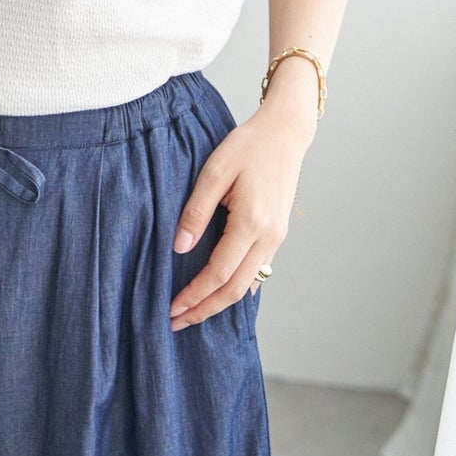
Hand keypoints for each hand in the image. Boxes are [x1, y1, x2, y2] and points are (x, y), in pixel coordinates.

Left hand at [168, 112, 307, 329]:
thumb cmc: (248, 146)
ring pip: (248, 284)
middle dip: (205, 310)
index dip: (194, 295)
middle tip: (176, 323)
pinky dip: (237, 287)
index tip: (171, 309)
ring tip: (193, 312)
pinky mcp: (277, 233)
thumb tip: (180, 249)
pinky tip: (221, 293)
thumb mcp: (214, 171)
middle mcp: (269, 237)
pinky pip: (257, 271)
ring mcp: (276, 237)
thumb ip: (196, 211)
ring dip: (220, 302)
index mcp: (252, 223)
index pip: (219, 273)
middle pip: (236, 290)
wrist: (285, 132)